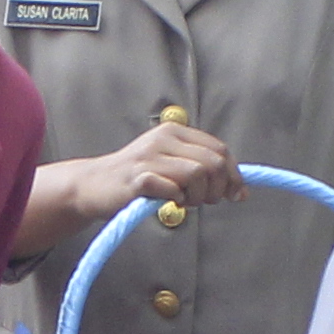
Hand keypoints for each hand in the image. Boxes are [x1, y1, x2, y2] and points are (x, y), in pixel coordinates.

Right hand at [100, 115, 239, 212]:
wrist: (94, 185)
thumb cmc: (137, 177)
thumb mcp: (171, 163)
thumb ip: (202, 169)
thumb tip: (239, 189)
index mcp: (175, 132)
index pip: (220, 149)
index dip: (233, 174)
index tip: (235, 194)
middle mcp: (163, 139)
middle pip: (213, 163)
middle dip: (217, 189)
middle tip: (203, 201)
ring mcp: (149, 157)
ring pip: (197, 175)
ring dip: (197, 196)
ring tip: (183, 201)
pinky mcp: (138, 178)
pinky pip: (173, 190)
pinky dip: (176, 200)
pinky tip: (166, 201)